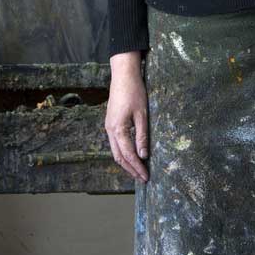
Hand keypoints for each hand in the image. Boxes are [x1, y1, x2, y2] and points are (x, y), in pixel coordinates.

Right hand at [105, 51, 148, 181]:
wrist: (123, 75)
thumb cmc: (134, 92)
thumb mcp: (142, 114)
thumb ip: (142, 136)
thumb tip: (143, 156)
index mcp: (118, 129)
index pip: (128, 155)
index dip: (137, 167)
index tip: (146, 177)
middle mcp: (110, 130)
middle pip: (118, 157)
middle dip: (131, 169)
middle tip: (143, 178)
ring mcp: (108, 127)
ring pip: (115, 151)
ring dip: (126, 163)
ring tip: (138, 171)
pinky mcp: (111, 123)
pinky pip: (115, 144)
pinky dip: (123, 153)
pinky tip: (132, 155)